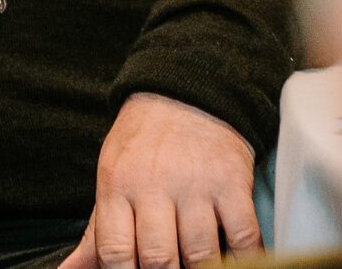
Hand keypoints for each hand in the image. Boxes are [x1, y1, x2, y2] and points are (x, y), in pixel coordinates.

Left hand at [61, 92, 260, 268]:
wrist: (186, 90)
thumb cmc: (143, 144)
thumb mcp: (111, 177)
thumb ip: (97, 232)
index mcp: (118, 186)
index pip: (114, 252)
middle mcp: (155, 185)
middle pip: (158, 259)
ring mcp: (196, 184)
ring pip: (201, 254)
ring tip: (196, 264)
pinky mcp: (232, 182)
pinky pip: (243, 235)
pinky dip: (245, 257)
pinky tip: (236, 259)